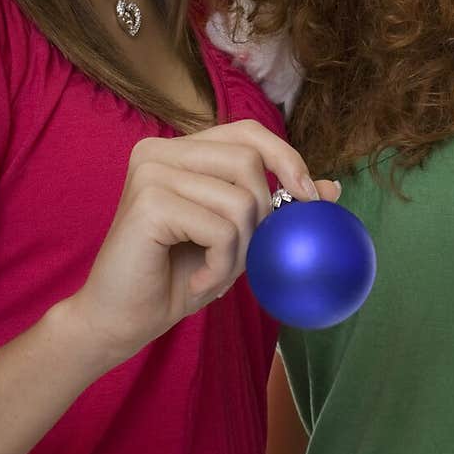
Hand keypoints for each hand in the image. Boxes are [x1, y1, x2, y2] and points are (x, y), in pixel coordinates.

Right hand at [68, 120, 340, 365]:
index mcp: (179, 150)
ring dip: (241, 249)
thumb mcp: (237, 238)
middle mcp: (159, 150)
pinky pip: (220, 228)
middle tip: (246, 254)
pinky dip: (221, 264)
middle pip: (248, 161)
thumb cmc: (176, 277)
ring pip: (239, 199)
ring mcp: (150, 172)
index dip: (285, 157)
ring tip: (216, 271)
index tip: (309, 197)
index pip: (247, 132)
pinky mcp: (148, 202)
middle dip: (262, 214)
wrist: (119, 321)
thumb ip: (274, 207)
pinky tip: (200, 282)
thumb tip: (333, 189)